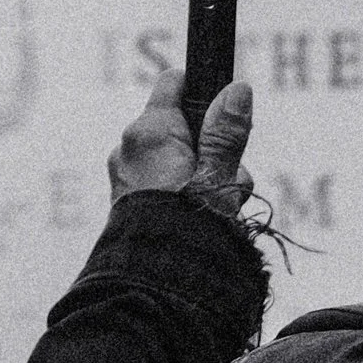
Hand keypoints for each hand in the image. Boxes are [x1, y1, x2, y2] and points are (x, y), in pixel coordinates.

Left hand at [108, 70, 252, 217]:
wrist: (156, 278)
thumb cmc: (189, 224)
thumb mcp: (219, 175)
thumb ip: (226, 133)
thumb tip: (237, 89)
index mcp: (149, 131)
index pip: (174, 84)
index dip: (203, 91)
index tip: (226, 113)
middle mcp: (129, 147)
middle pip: (181, 126)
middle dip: (211, 147)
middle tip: (230, 177)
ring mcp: (125, 173)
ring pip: (175, 157)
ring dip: (203, 174)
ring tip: (220, 205)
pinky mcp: (127, 198)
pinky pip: (161, 181)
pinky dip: (183, 191)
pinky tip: (201, 215)